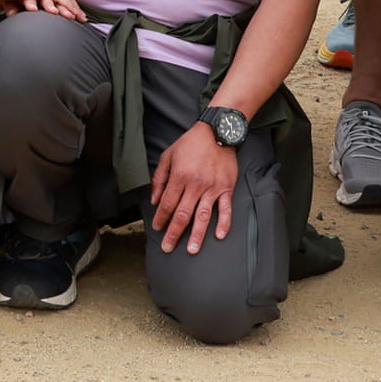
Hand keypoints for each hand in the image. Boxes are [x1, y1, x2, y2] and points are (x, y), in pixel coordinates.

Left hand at [147, 125, 240, 251]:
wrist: (217, 132)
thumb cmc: (191, 143)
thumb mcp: (168, 156)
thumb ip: (159, 179)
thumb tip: (154, 200)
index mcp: (179, 176)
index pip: (167, 204)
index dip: (160, 218)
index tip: (157, 228)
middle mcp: (195, 184)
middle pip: (182, 214)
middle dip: (173, 233)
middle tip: (168, 247)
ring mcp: (212, 187)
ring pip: (202, 216)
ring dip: (196, 235)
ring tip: (191, 249)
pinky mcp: (226, 188)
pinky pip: (225, 208)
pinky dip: (223, 222)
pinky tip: (218, 235)